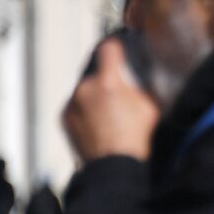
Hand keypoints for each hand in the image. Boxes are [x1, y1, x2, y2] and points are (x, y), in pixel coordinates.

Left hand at [62, 38, 158, 162]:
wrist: (113, 166)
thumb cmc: (134, 140)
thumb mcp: (149, 107)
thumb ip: (139, 87)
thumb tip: (137, 78)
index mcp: (108, 82)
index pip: (108, 49)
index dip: (115, 47)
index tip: (117, 49)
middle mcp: (85, 89)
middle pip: (95, 71)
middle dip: (106, 78)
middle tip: (118, 92)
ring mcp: (72, 103)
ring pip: (84, 89)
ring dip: (94, 94)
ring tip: (108, 112)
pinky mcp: (64, 117)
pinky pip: (75, 105)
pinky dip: (85, 109)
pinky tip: (98, 123)